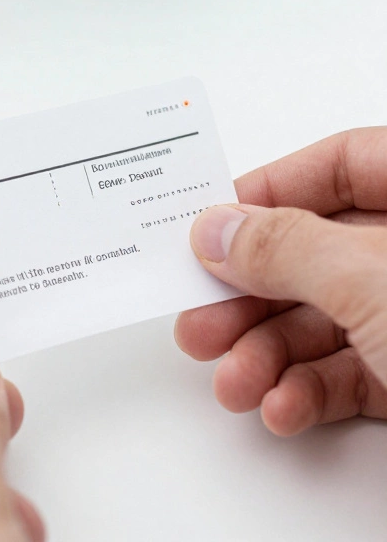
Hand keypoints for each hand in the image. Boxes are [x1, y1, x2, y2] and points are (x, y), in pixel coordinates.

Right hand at [177, 127, 386, 435]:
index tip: (209, 228)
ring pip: (326, 322)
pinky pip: (352, 374)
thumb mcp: (375, 280)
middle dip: (249, 299)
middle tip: (200, 322)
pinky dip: (308, 393)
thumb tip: (219, 231)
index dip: (270, 190)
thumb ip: (288, 250)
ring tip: (235, 382)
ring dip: (266, 357)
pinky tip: (283, 408)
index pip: (343, 163)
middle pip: (318, 253)